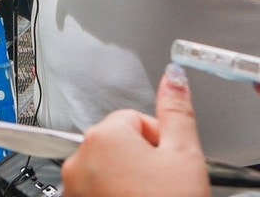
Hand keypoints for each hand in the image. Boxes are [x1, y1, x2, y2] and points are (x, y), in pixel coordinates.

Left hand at [62, 64, 209, 196]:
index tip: (170, 166)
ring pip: (108, 173)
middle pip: (119, 146)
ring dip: (128, 183)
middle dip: (143, 163)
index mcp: (104, 137)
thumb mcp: (185, 157)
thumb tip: (173, 75)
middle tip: (164, 188)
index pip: (136, 121)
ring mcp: (73, 190)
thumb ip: (177, 110)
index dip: (161, 143)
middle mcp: (79, 160)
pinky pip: (96, 194)